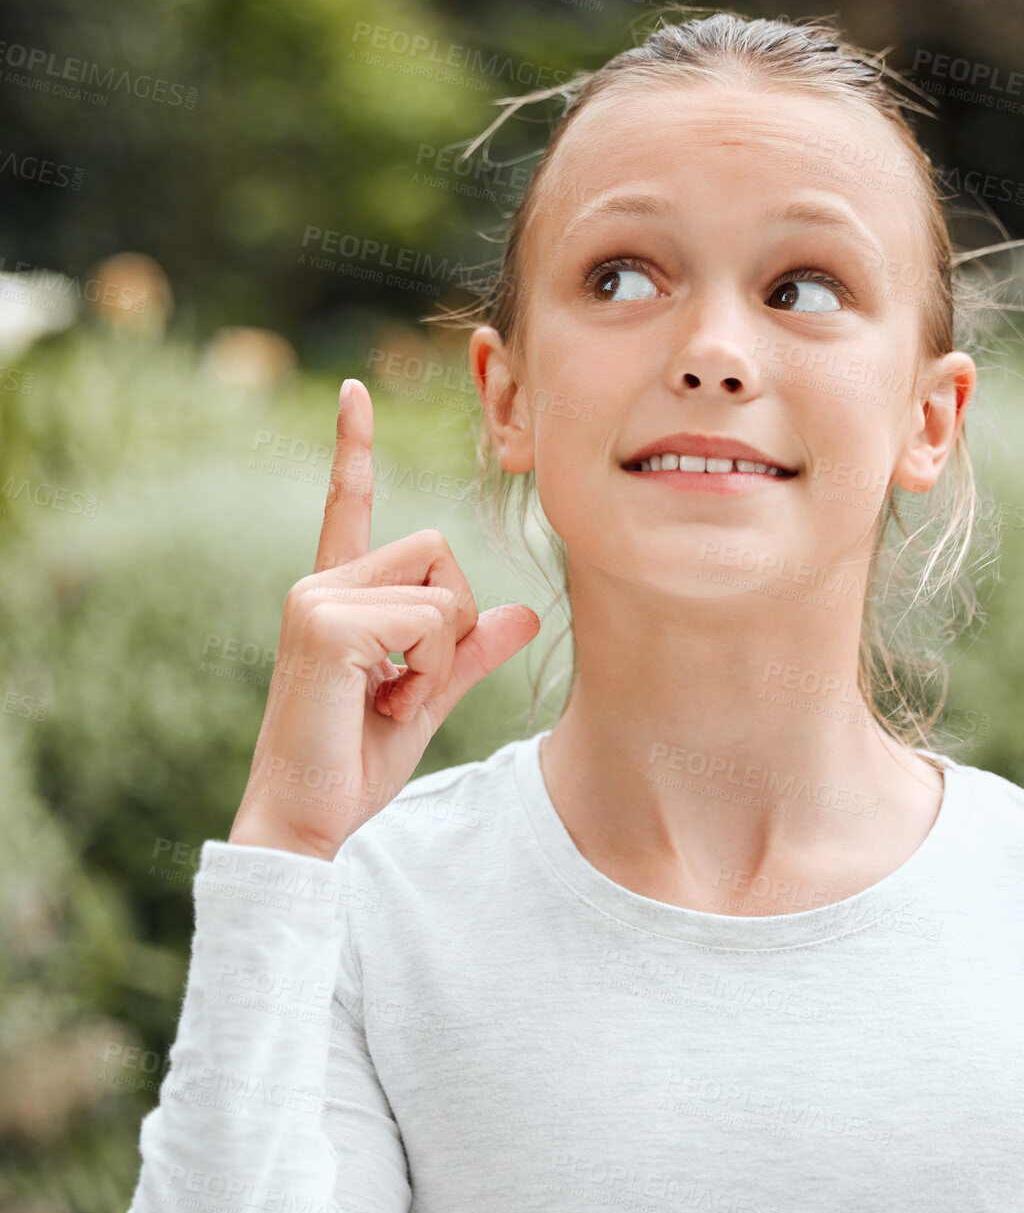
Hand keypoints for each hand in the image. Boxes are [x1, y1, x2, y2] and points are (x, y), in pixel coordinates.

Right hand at [228, 378, 539, 859]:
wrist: (308, 822)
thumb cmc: (356, 760)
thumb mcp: (428, 698)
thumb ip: (470, 652)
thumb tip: (526, 615)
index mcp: (338, 593)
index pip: (350, 506)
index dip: (355, 449)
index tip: (355, 391)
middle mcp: (319, 583)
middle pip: (438, 548)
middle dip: (453, 620)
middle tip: (409, 682)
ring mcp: (317, 598)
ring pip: (441, 585)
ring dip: (440, 653)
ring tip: (390, 697)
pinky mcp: (326, 623)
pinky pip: (429, 623)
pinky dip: (428, 671)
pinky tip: (383, 703)